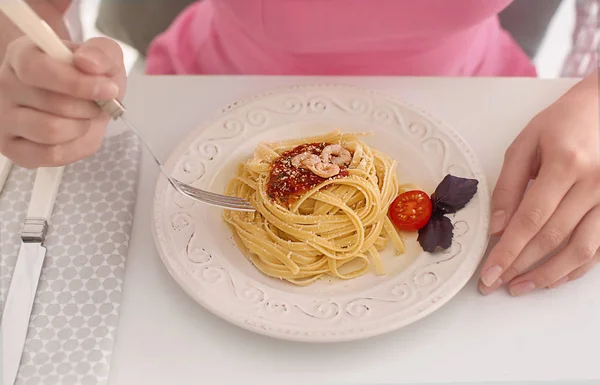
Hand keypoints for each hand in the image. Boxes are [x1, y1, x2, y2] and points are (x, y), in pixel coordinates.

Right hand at [0, 36, 125, 167]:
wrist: (81, 100)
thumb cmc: (88, 77)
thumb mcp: (103, 57)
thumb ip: (101, 53)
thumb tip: (87, 62)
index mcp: (22, 55)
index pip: (36, 69)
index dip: (77, 83)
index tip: (108, 88)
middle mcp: (5, 85)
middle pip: (52, 103)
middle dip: (88, 107)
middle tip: (97, 104)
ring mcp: (5, 119)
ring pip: (50, 131)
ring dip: (81, 127)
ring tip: (85, 118)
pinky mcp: (13, 148)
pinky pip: (50, 155)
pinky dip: (75, 148)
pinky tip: (78, 134)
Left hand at [479, 72, 599, 295]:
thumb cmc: (564, 121)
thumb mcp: (527, 142)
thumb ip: (509, 184)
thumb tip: (497, 227)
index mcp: (565, 164)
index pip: (530, 219)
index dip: (508, 250)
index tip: (489, 272)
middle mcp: (594, 184)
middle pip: (552, 238)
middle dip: (520, 266)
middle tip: (495, 283)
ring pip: (581, 250)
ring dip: (549, 275)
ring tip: (520, 287)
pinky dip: (576, 267)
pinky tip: (554, 276)